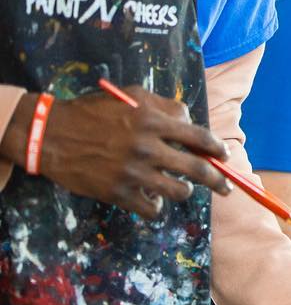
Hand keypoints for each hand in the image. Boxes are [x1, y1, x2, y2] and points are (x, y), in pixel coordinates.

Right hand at [1, 87, 230, 217]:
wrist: (51, 135)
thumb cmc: (94, 111)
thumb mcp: (131, 96)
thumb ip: (164, 107)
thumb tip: (190, 121)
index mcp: (153, 121)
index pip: (199, 137)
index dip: (217, 148)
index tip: (225, 156)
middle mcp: (148, 148)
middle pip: (197, 169)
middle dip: (218, 180)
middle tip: (226, 187)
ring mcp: (133, 174)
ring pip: (179, 191)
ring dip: (184, 191)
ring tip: (181, 188)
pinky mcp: (118, 194)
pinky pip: (153, 209)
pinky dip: (158, 206)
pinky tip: (153, 198)